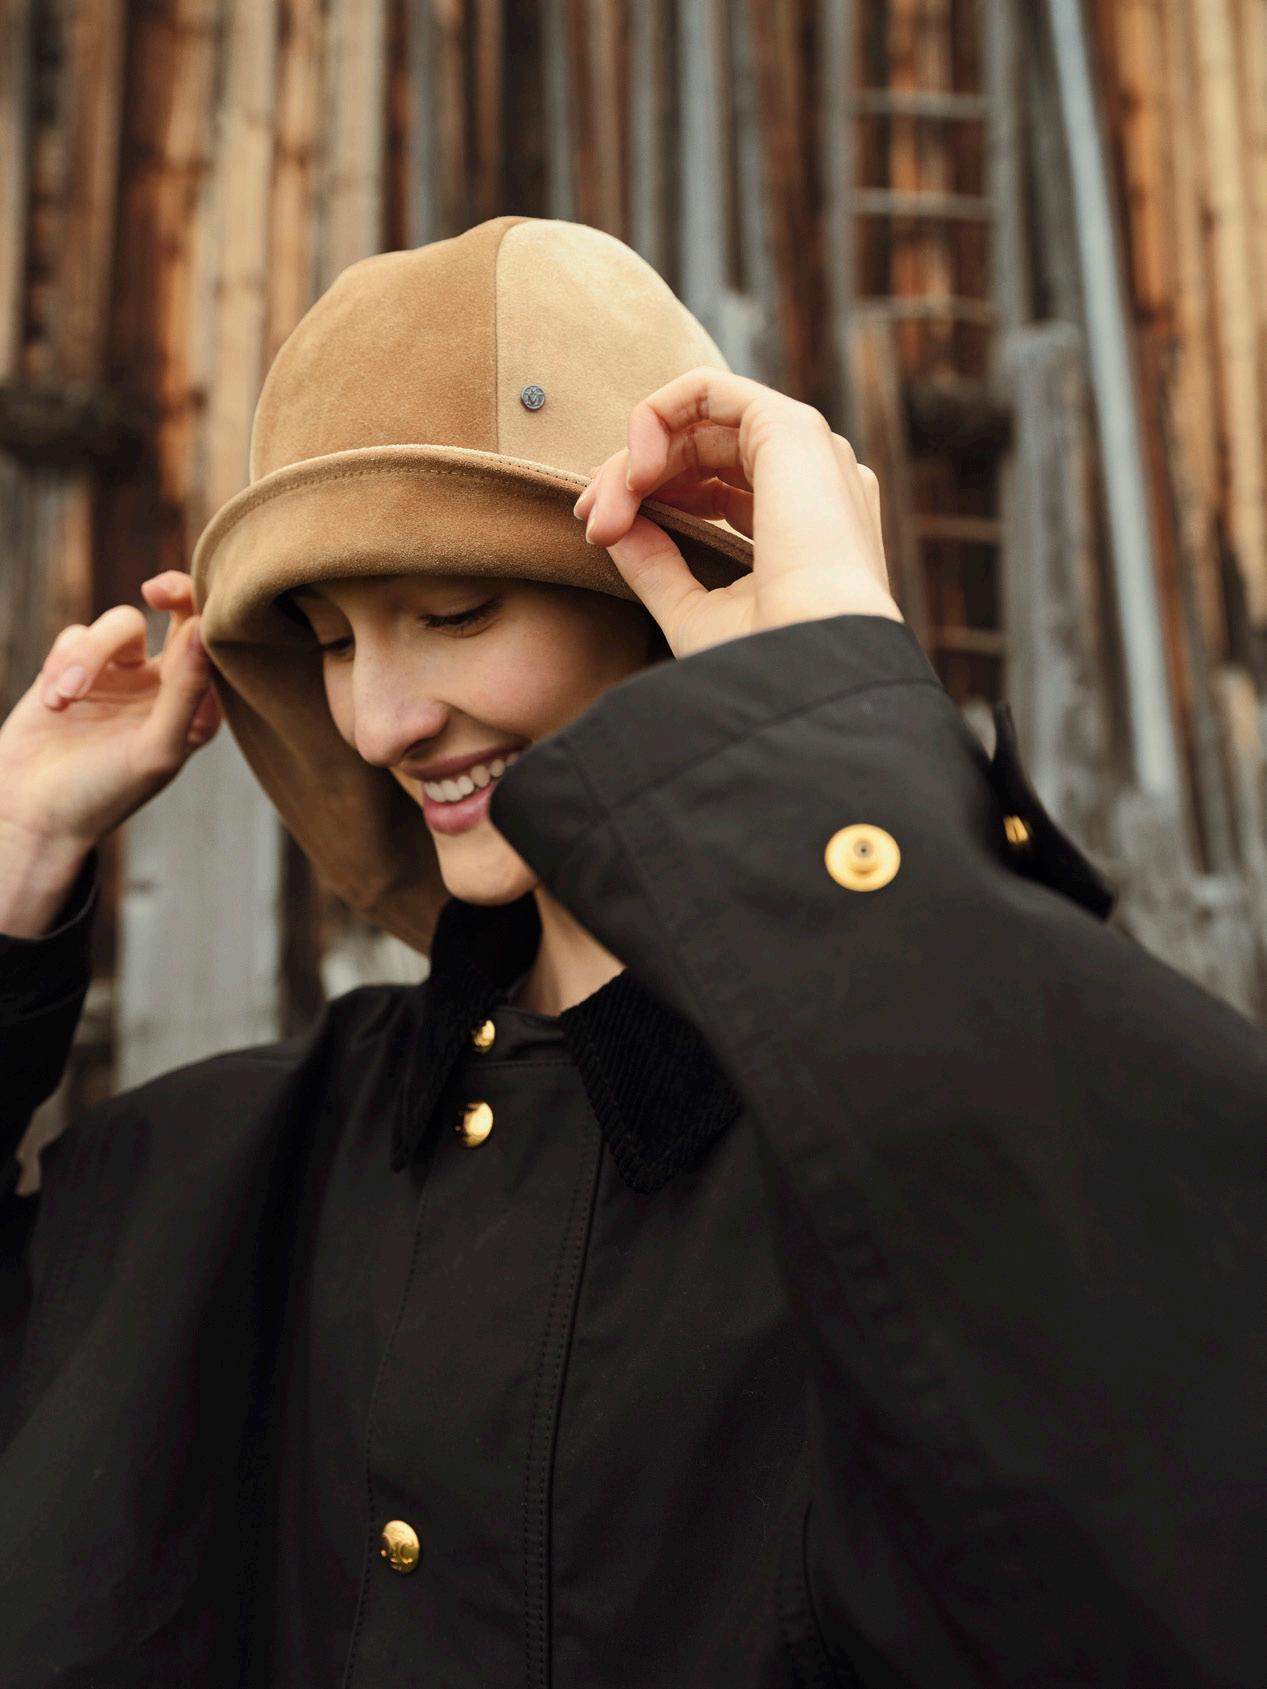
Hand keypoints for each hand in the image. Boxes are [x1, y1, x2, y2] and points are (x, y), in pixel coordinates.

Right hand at [0, 570, 222, 859]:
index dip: (211, 616)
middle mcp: (164, 687)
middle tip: (155, 592)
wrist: (34, 814)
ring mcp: (119, 676)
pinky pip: (77, 636)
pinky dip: (63, 663)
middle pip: (179, 615)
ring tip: (66, 696)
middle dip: (172, 593)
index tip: (190, 612)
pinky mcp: (73, 671)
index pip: (216, 649)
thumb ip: (184, 692)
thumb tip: (204, 632)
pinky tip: (54, 704)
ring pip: (120, 625)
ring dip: (90, 654)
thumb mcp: (154, 749)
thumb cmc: (105, 794)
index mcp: (197, 708)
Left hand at [571, 366, 903, 659]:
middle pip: (699, 451)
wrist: (811, 669)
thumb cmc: (764, 660)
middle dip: (629, 480)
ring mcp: (806, 451)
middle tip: (592, 521)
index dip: (650, 499)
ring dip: (635, 458)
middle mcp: (812, 481)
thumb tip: (613, 527)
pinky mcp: (789, 427)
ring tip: (606, 508)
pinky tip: (637, 474)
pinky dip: (655, 418)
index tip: (599, 534)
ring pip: (696, 421)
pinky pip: (705, 390)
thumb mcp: (694, 611)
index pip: (715, 488)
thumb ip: (656, 564)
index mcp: (805, 524)